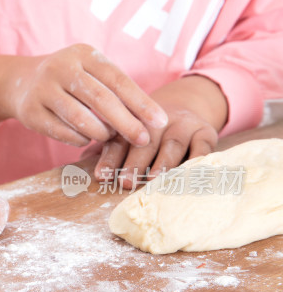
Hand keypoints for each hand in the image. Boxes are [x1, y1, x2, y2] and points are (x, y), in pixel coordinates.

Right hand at [0, 45, 167, 146]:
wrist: (19, 82)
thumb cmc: (70, 80)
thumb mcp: (90, 71)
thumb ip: (116, 90)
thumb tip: (151, 120)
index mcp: (83, 54)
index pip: (118, 80)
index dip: (141, 103)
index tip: (160, 122)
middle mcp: (61, 68)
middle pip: (100, 99)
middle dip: (126, 122)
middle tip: (143, 140)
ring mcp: (43, 89)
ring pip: (80, 118)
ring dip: (101, 133)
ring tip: (111, 137)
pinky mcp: (30, 112)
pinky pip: (62, 132)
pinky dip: (79, 139)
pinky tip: (87, 138)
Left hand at [92, 75, 227, 187]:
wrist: (188, 109)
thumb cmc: (148, 137)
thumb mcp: (128, 139)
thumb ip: (110, 154)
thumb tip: (85, 171)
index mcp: (132, 124)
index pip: (119, 141)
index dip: (110, 159)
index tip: (102, 176)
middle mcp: (156, 123)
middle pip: (145, 142)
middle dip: (135, 163)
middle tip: (126, 182)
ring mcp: (183, 126)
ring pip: (172, 144)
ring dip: (163, 164)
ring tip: (154, 180)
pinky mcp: (206, 132)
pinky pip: (202, 147)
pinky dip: (196, 161)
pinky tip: (189, 175)